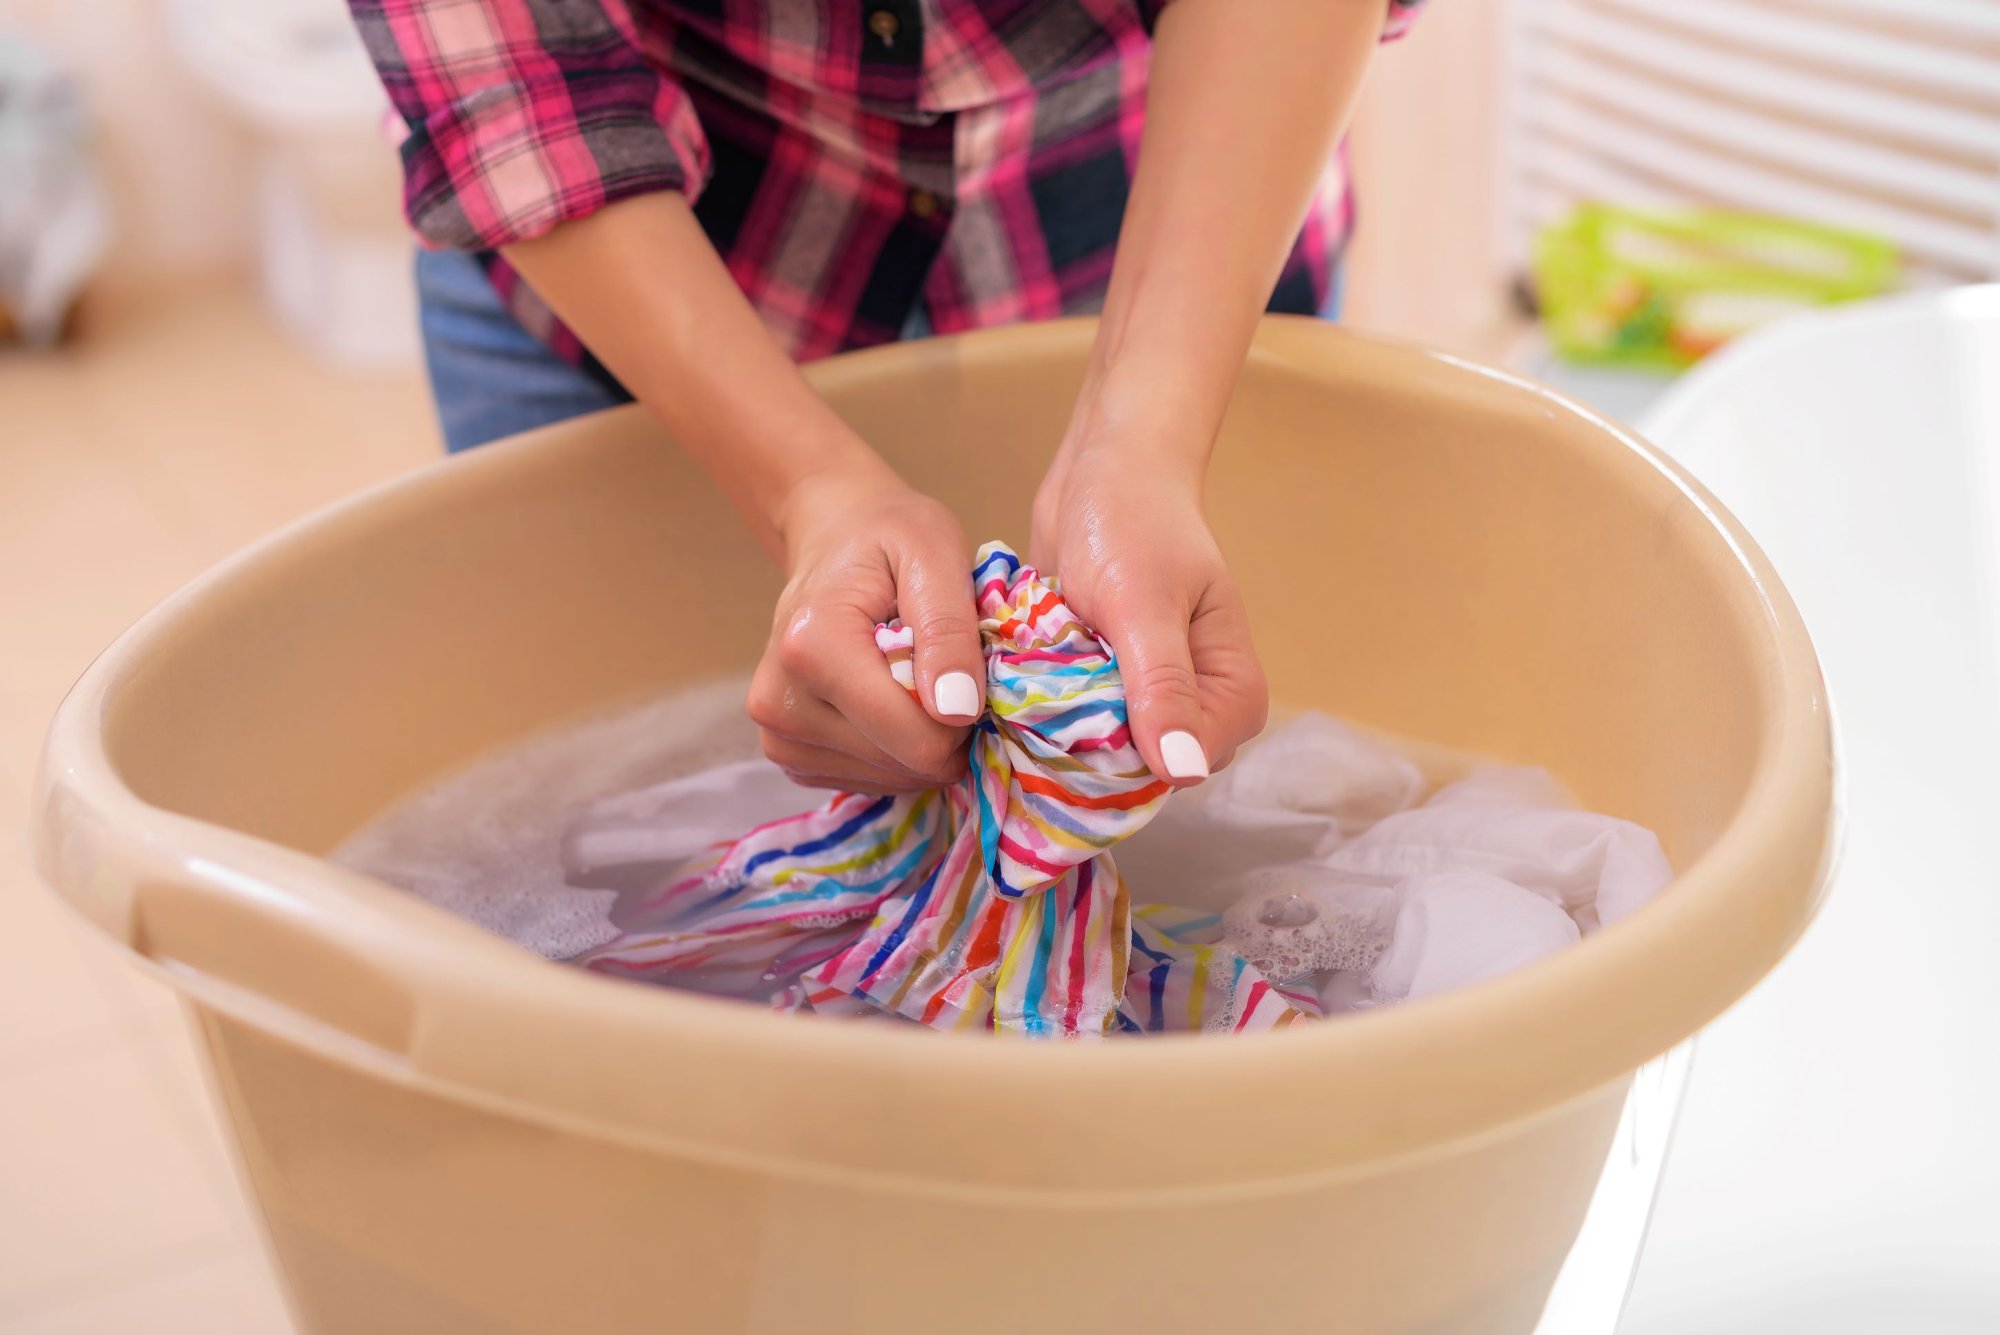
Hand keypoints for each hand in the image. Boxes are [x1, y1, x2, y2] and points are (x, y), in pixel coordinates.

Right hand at [749, 465, 986, 792]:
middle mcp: (780, 701)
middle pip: (904, 763)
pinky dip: (895, 750)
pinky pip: (867, 779)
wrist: (833, 537)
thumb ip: (949, 629)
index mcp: (812, 647)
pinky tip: (889, 699)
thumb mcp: (935, 554)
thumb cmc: (889, 536)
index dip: (963, 714)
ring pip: (890, 778)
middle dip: (942, 726)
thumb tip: (957, 711)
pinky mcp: (787, 753)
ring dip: (920, 738)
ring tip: (912, 677)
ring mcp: (777, 734)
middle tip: (942, 669)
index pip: (914, 738)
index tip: (965, 669)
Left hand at [1030, 439, 1267, 785]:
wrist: (1103, 466)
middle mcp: (1193, 701)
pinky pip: (1075, 723)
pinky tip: (1017, 687)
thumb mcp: (1143, 604)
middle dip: (1088, 748)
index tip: (1072, 733)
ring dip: (1060, 729)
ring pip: (1103, 750)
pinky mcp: (1103, 683)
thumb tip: (1184, 771)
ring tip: (1025, 690)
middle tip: (1040, 704)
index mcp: (1231, 689)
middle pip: (1143, 768)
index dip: (1130, 762)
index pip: (1186, 766)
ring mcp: (1145, 694)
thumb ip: (1163, 684)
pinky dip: (1046, 710)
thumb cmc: (1133, 520)